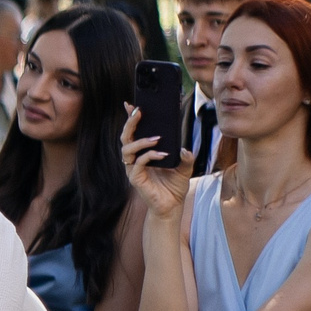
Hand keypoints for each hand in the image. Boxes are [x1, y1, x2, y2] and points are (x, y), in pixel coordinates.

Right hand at [120, 104, 192, 219]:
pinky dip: (149, 156)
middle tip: (138, 112)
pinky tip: (162, 155)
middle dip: (130, 123)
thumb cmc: (174, 186)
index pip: (133, 133)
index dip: (130, 119)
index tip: (131, 104)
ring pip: (127, 149)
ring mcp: (133, 169)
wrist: (172, 206)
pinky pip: (138, 163)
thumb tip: (184, 148)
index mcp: (143, 153)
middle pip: (125, 137)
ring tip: (157, 138)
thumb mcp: (185, 167)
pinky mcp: (136, 178)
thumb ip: (185, 156)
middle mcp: (135, 159)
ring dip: (141, 141)